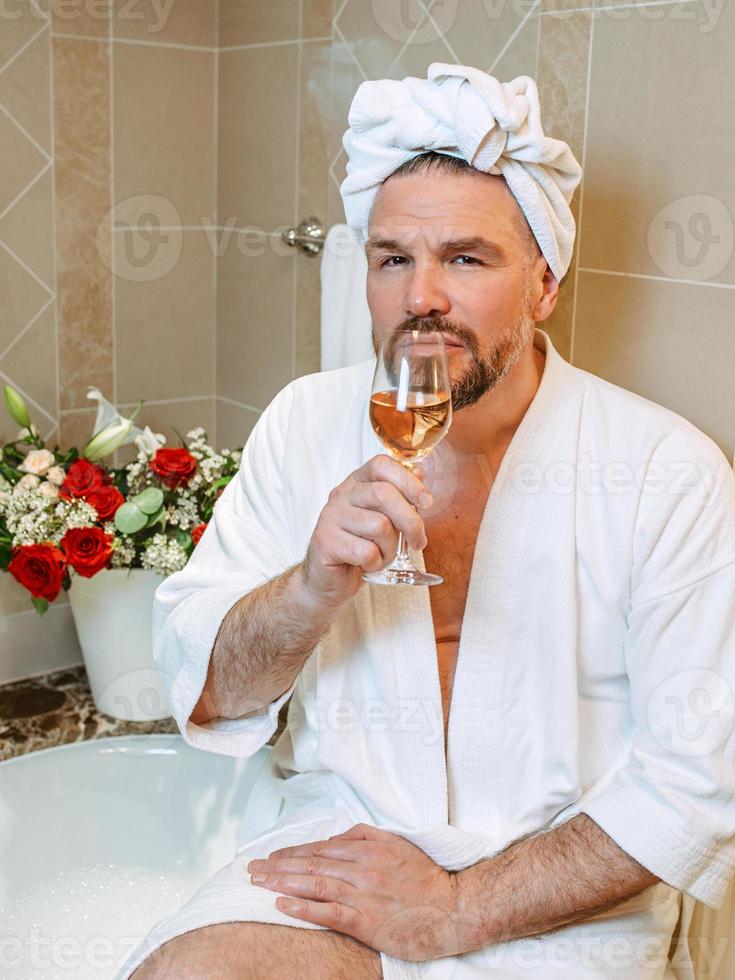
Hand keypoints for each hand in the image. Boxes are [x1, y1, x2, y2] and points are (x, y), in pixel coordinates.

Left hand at [247, 824, 482, 961]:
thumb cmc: (425, 878)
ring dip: (282, 883)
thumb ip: (364, 836)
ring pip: (315, 884)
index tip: (270, 856)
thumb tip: (334, 837)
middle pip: (311, 864)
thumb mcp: (396, 844)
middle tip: (251, 869)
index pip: (320, 847)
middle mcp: (363, 868)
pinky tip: (282, 905)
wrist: (453, 908)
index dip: (292, 851)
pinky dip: (303, 908)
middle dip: (278, 866)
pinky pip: (329, 913)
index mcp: (368, 848)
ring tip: (258, 883)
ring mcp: (364, 894)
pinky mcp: (367, 921)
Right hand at [299, 455, 431, 610]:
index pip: (381, 465)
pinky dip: (375, 563)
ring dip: (390, 548)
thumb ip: (400, 497)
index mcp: (357, 482)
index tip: (426, 502)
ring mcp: (330, 517)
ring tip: (382, 555)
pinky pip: (366, 551)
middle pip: (384, 493)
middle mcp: (341, 494)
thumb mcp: (384, 518)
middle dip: (410, 521)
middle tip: (418, 541)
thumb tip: (419, 473)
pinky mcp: (325, 542)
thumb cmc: (361, 546)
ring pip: (379, 525)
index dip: (408, 481)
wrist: (329, 579)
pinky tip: (366, 564)